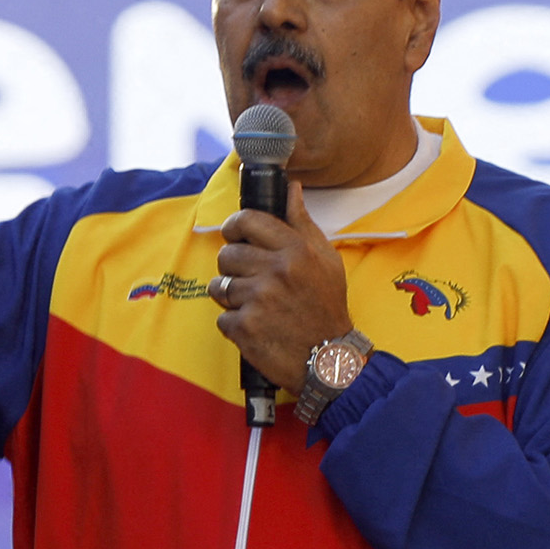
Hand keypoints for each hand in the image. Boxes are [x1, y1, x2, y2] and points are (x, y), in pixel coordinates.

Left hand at [214, 184, 353, 388]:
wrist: (330, 360)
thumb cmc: (327, 307)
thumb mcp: (326, 260)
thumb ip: (302, 223)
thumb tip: (291, 188)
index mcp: (296, 251)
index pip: (248, 221)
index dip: (235, 226)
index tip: (235, 234)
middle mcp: (276, 272)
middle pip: (228, 254)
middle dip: (233, 267)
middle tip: (251, 280)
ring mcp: (258, 300)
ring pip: (219, 286)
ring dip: (232, 297)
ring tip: (256, 306)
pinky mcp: (244, 328)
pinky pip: (222, 316)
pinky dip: (235, 324)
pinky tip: (257, 327)